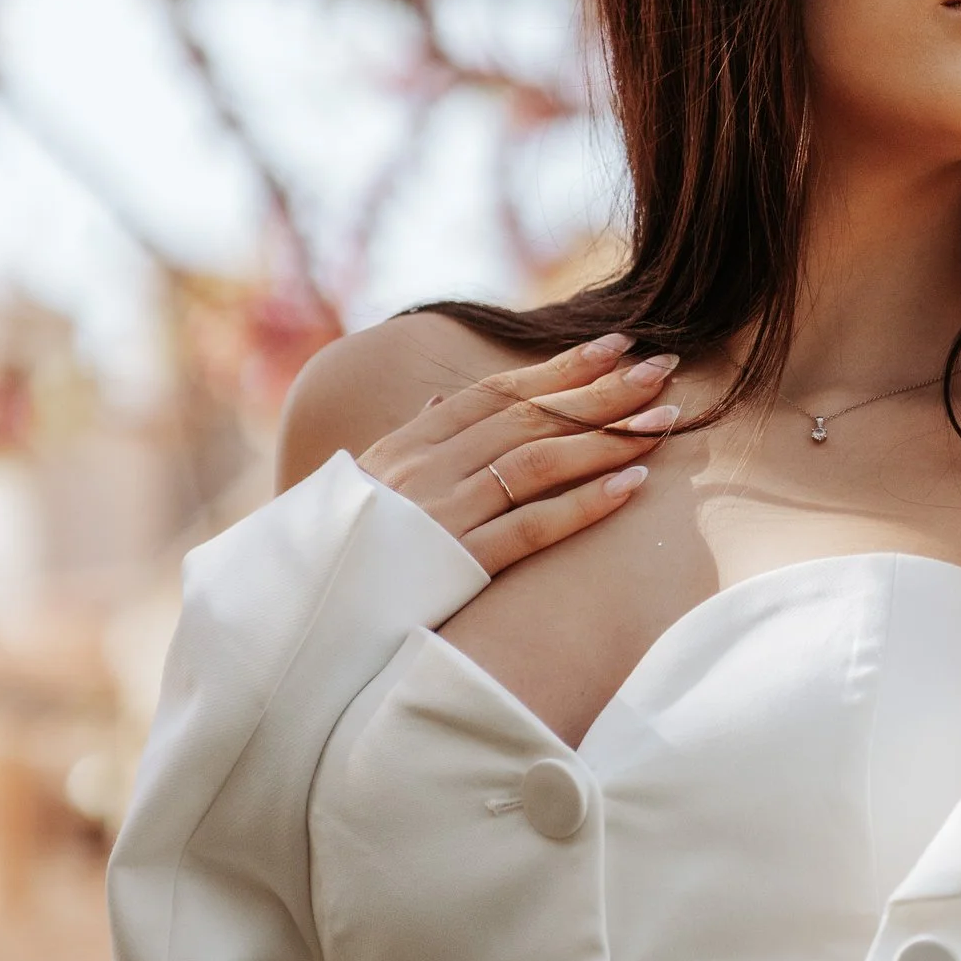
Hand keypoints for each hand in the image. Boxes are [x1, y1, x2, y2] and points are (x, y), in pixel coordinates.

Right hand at [357, 332, 680, 573]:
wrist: (297, 615)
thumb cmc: (337, 552)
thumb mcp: (365, 485)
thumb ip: (410, 440)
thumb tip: (441, 401)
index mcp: (408, 445)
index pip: (496, 393)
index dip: (559, 367)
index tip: (616, 345)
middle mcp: (427, 468)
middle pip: (529, 418)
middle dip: (603, 391)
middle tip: (664, 370)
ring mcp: (441, 513)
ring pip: (537, 463)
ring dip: (606, 439)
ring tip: (663, 423)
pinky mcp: (455, 564)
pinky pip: (529, 527)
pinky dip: (583, 505)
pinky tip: (631, 488)